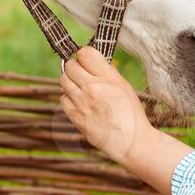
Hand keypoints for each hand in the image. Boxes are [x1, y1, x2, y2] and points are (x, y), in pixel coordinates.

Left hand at [60, 46, 155, 164]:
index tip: (86, 59)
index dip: (84, 54)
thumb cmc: (131, 113)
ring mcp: (82, 103)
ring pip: (64, 80)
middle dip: (76, 66)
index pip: (84, 53)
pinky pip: (63, 98)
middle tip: (83, 73)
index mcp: (108, 78)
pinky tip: (80, 102)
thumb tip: (91, 60)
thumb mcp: (124, 86)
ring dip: (71, 80)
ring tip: (81, 87)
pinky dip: (69, 98)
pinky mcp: (75, 116)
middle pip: (70, 65)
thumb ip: (107, 72)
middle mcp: (93, 88)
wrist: (130, 141)